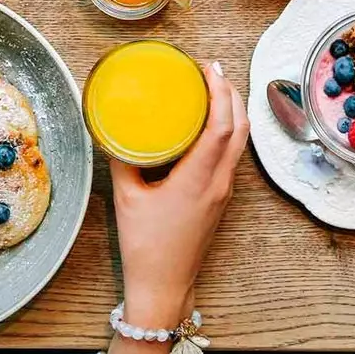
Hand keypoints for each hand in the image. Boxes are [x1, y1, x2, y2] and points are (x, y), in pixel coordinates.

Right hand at [108, 62, 246, 322]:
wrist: (164, 285)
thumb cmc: (145, 246)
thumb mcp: (126, 197)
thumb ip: (122, 159)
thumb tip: (113, 129)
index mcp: (199, 179)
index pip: (222, 125)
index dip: (220, 91)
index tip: (208, 68)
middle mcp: (220, 182)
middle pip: (240, 127)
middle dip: (231, 93)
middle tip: (210, 71)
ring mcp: (224, 191)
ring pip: (240, 141)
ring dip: (233, 111)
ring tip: (211, 89)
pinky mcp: (220, 198)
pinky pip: (232, 155)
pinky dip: (226, 131)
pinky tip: (207, 125)